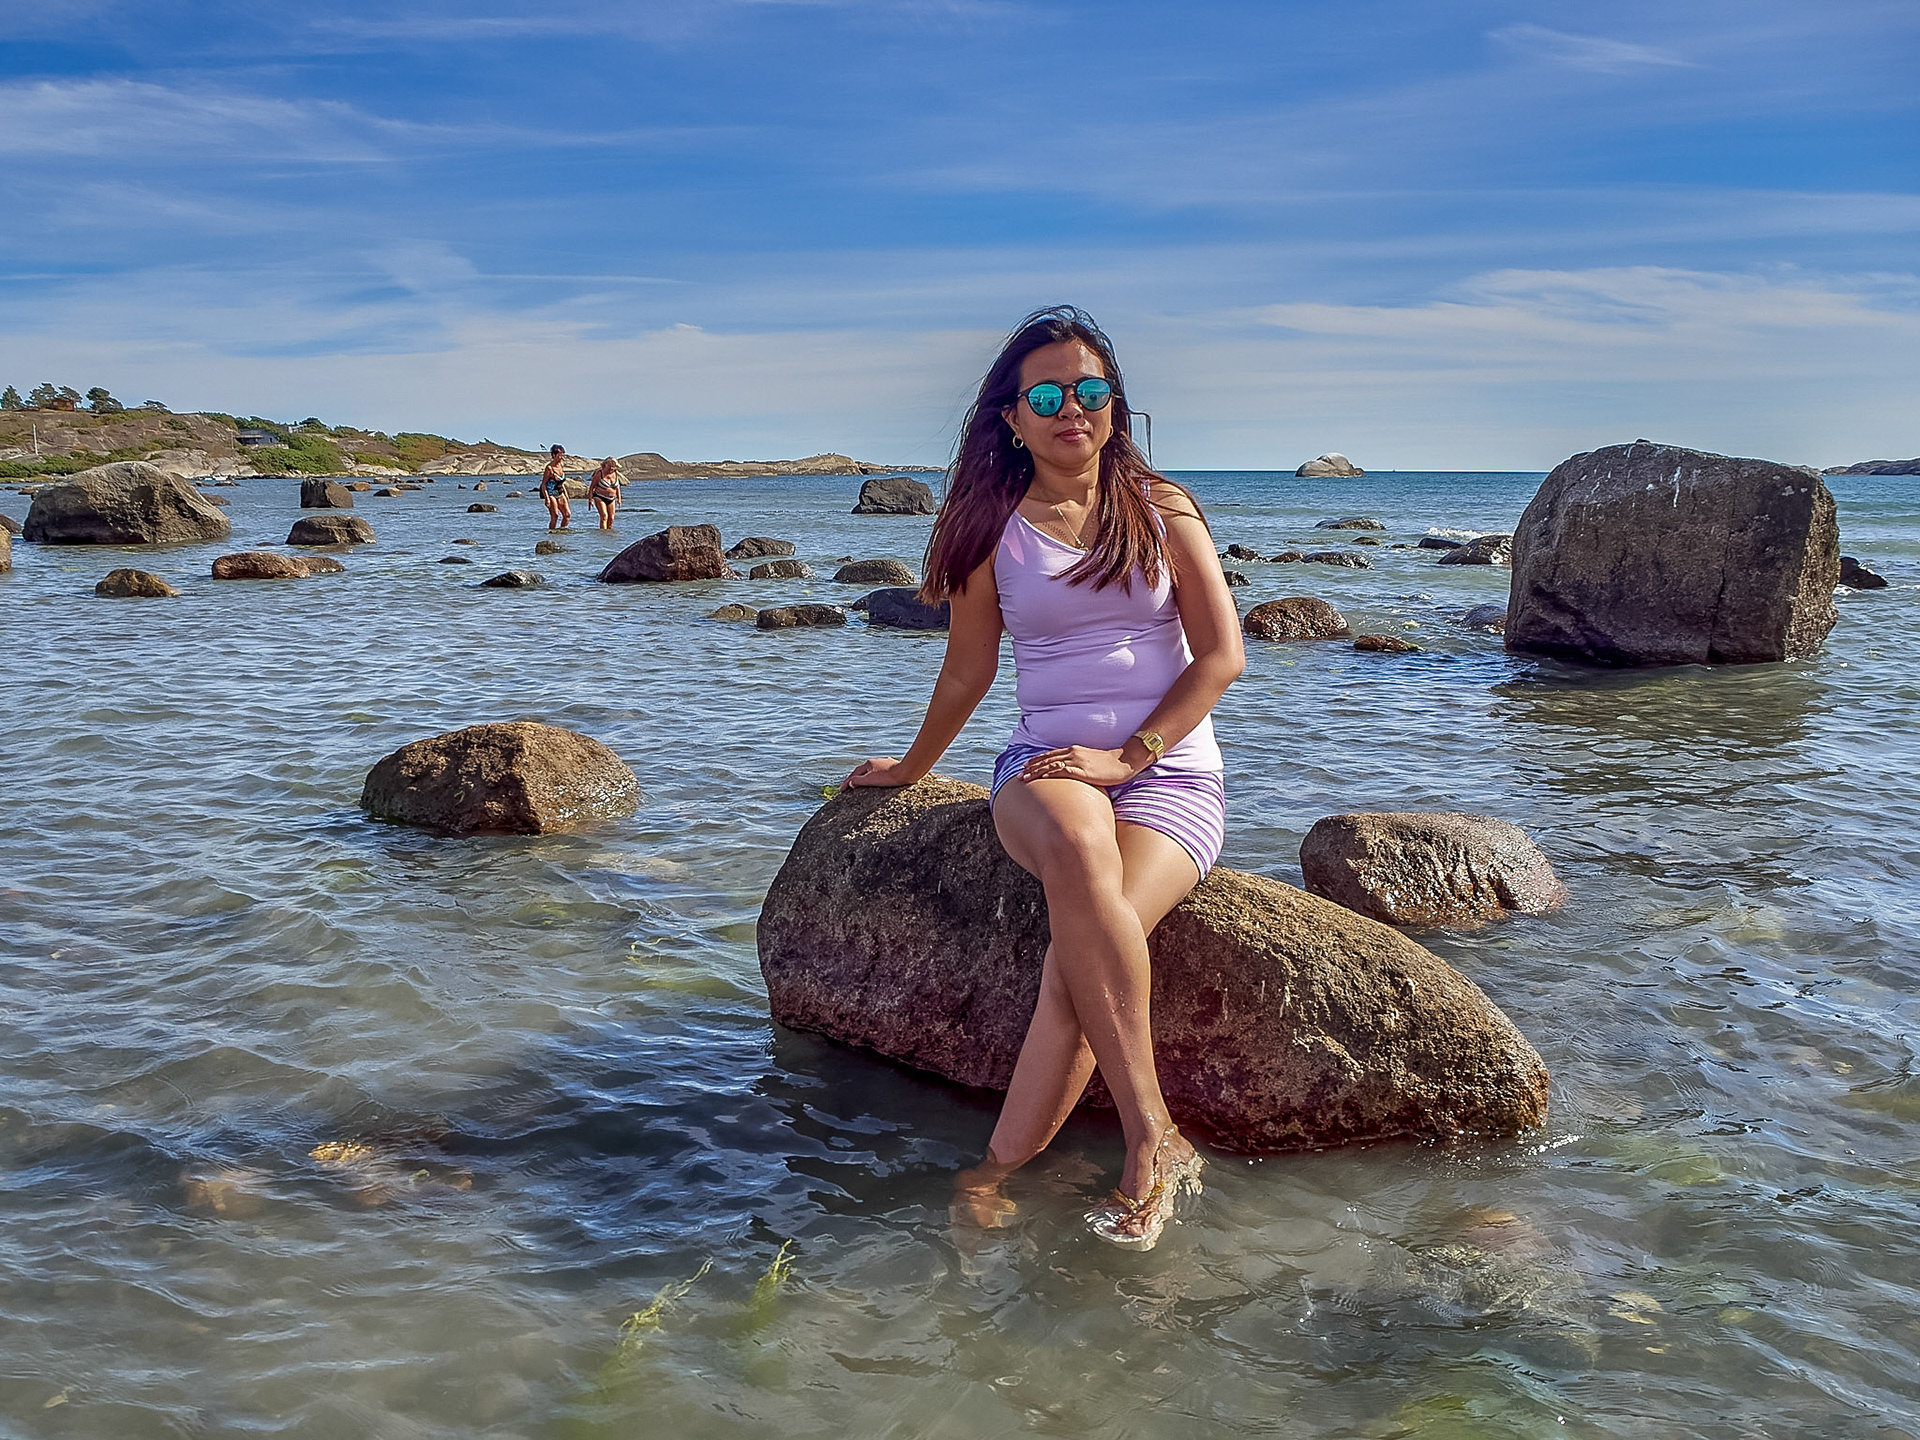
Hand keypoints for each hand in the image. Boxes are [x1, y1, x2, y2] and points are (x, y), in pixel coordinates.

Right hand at [845, 756, 917, 787]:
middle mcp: (875, 761)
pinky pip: (880, 772)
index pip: (854, 774)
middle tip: (848, 788)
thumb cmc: (889, 777)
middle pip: (862, 771)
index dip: (847, 782)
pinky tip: (877, 780)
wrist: (907, 772)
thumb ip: (858, 781)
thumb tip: (851, 783)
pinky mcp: (892, 767)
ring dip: (865, 777)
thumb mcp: (870, 780)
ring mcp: (884, 763)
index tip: (841, 790)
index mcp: (868, 763)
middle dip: (855, 779)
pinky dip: (875, 777)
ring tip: (861, 785)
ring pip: (871, 771)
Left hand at [1018, 744, 1140, 787]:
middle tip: (1019, 775)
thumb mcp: (1090, 762)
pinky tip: (1043, 777)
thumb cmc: (1108, 764)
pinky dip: (1051, 772)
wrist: (1123, 761)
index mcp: (1074, 750)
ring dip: (1036, 771)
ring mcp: (1077, 761)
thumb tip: (1069, 773)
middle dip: (1031, 767)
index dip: (1036, 760)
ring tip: (1024, 778)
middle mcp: (1073, 753)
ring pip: (1051, 764)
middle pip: (1046, 759)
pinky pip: (1063, 770)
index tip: (1025, 766)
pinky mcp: (1083, 770)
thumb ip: (1078, 765)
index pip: (1050, 755)